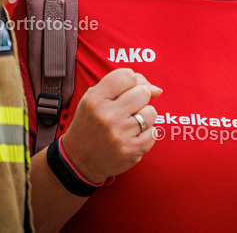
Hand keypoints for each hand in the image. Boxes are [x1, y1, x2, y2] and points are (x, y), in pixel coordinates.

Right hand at [59, 68, 162, 182]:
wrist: (79, 160)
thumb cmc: (91, 124)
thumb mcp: (95, 99)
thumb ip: (122, 86)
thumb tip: (158, 90)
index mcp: (95, 99)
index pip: (127, 75)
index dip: (131, 80)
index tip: (126, 89)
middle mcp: (107, 116)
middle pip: (143, 92)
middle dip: (140, 97)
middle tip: (129, 107)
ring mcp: (120, 134)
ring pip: (151, 112)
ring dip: (144, 116)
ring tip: (130, 123)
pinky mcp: (131, 150)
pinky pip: (154, 132)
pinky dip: (146, 133)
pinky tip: (133, 136)